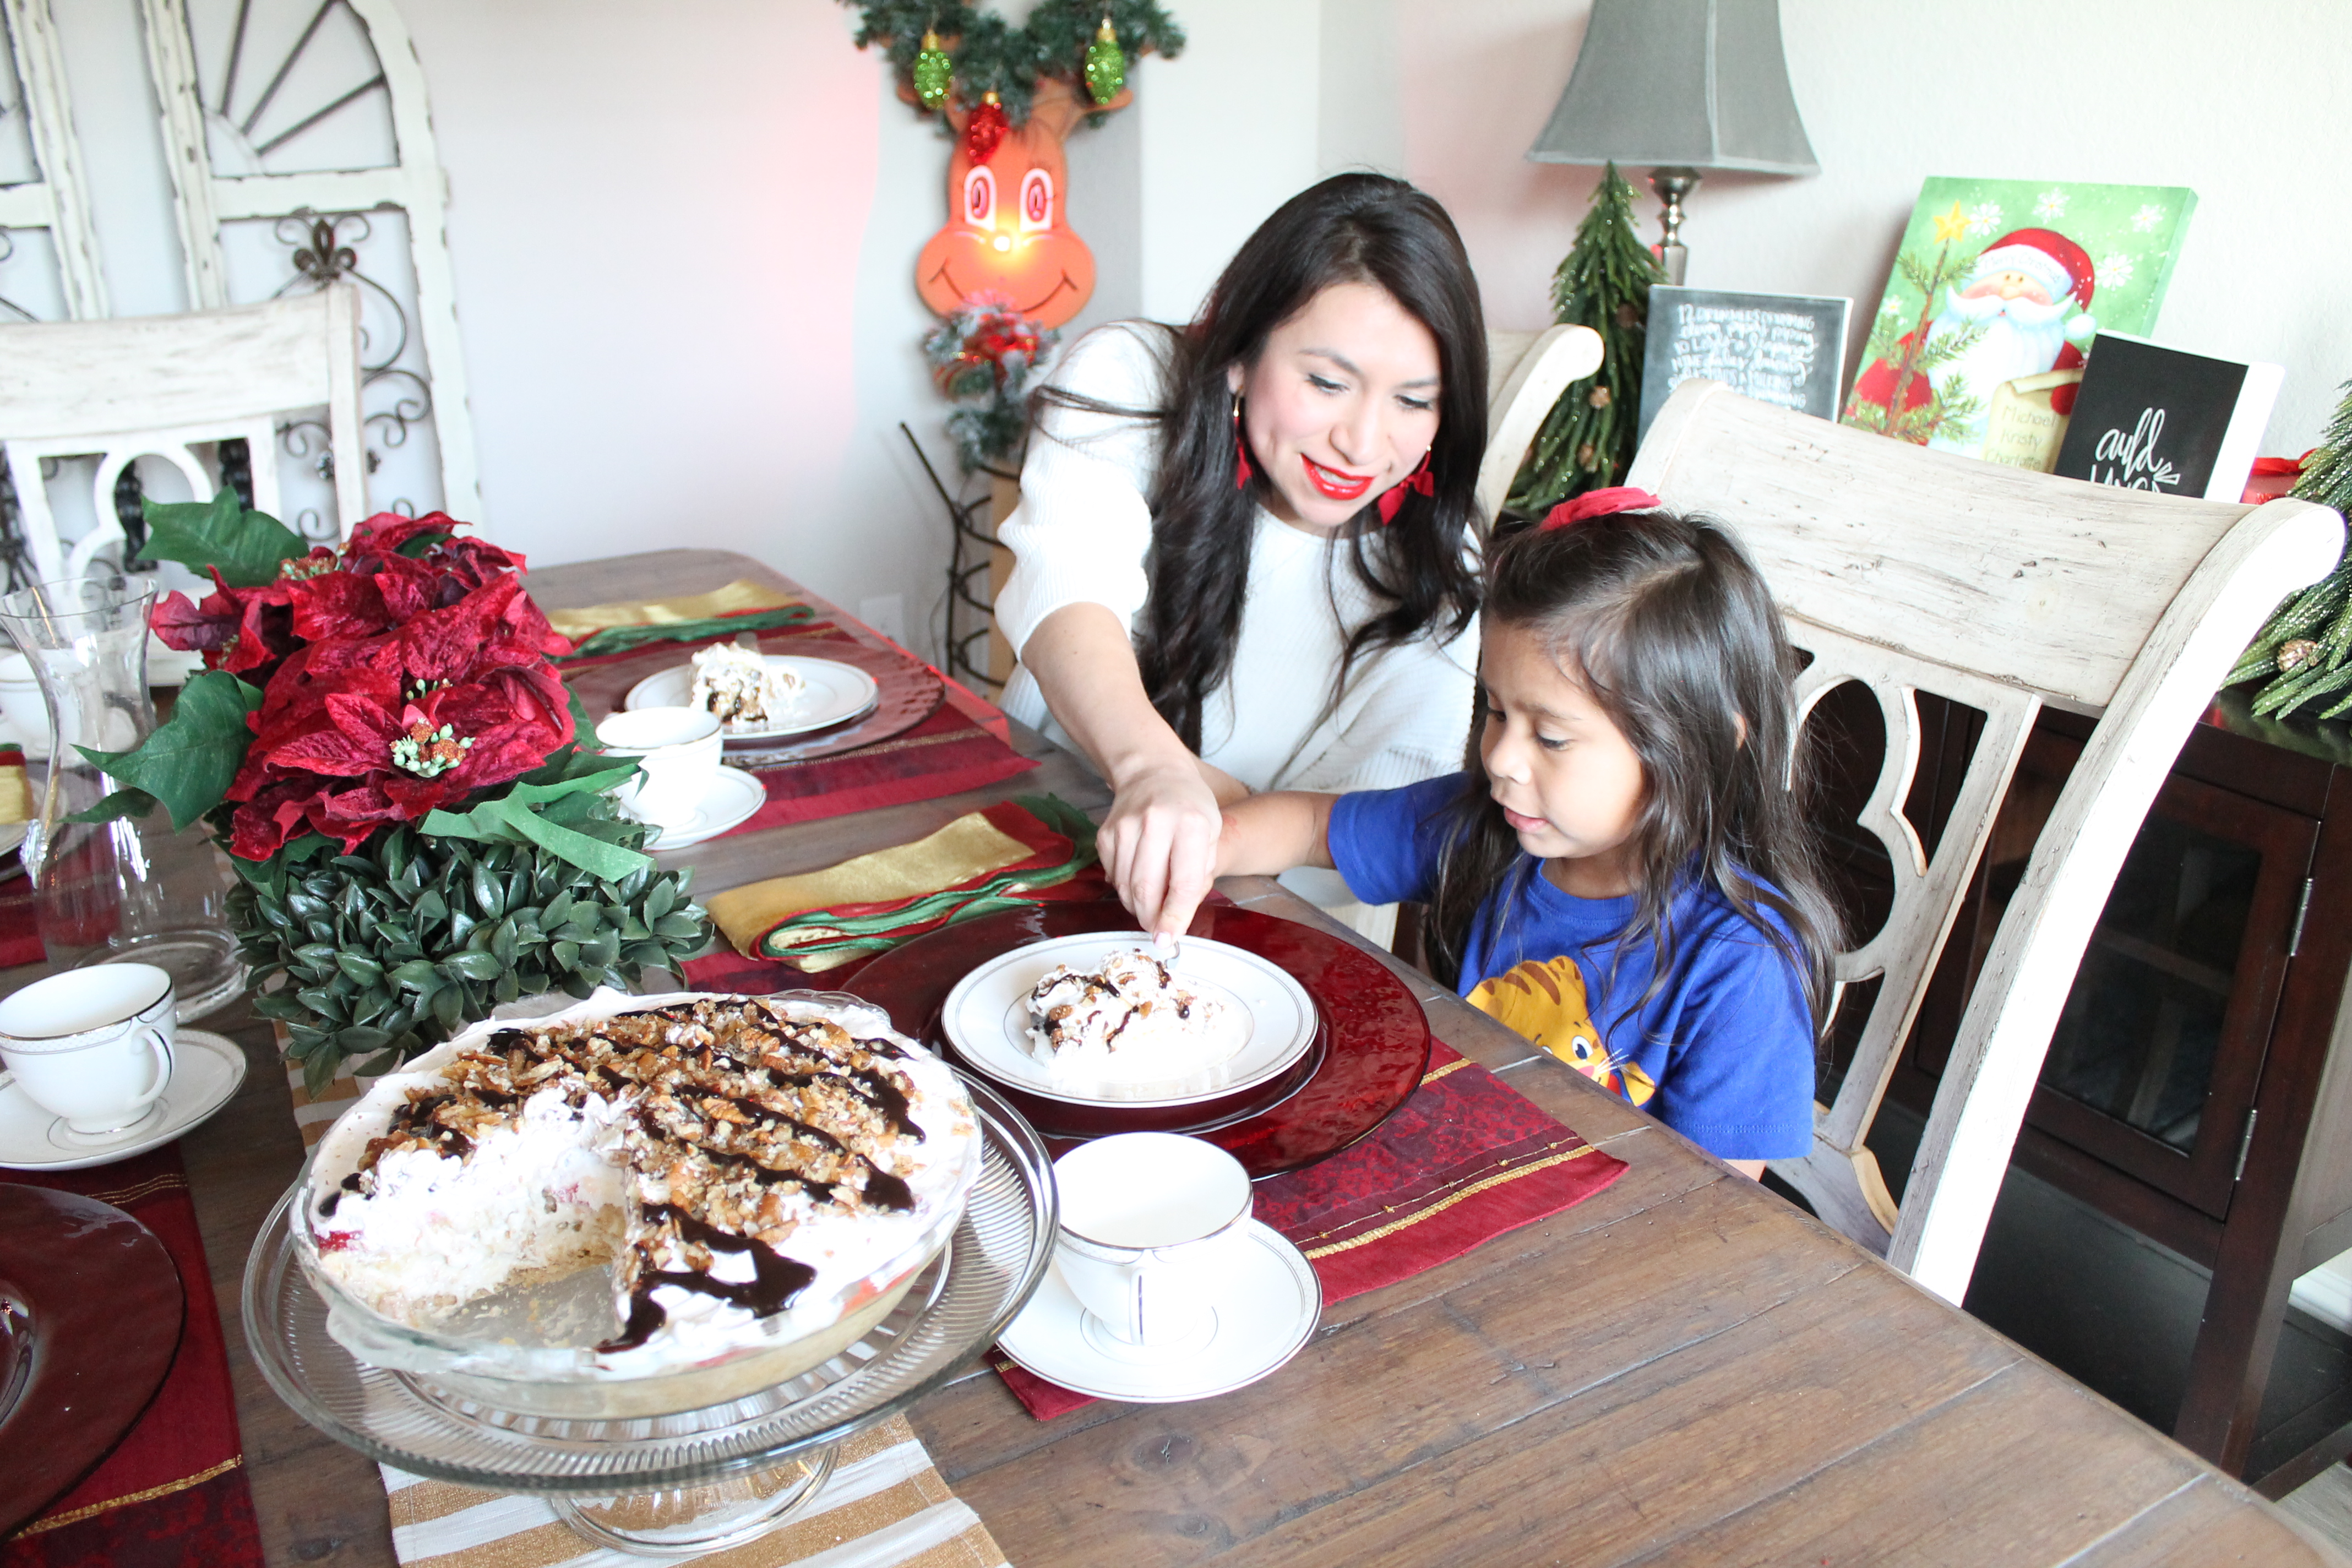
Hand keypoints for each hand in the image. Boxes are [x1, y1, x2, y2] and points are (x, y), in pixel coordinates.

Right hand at [1098, 758, 1222, 939]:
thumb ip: (1200, 877)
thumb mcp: (1212, 835)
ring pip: (1125, 886)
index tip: (1169, 940)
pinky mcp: (1106, 832)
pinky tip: (1137, 881)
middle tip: (1157, 931)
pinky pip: (1112, 874)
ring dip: (1137, 906)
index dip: (1175, 916)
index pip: (1183, 882)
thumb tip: (1176, 919)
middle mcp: (1155, 822)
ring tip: (1150, 906)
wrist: (1154, 773)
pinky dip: (1124, 888)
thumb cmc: (1190, 806)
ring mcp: (1125, 826)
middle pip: (1146, 888)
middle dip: (1151, 918)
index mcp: (1191, 823)